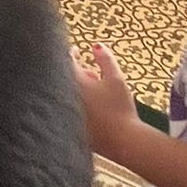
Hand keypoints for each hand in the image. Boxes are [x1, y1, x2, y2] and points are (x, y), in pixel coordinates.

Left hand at [73, 43, 139, 160]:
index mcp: (74, 81)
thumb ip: (105, 59)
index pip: (65, 60)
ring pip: (65, 94)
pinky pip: (68, 110)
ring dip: (76, 89)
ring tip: (96, 93)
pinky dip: (76, 105)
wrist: (123, 141)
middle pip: (63, 77)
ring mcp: (66, 112)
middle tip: (92, 75)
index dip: (71, 53)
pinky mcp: (69, 127)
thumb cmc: (120, 108)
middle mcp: (65, 96)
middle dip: (76, 73)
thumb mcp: (116, 79)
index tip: (77, 51)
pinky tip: (93, 110)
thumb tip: (96, 45)